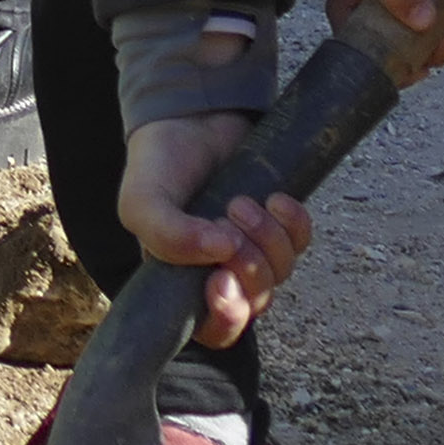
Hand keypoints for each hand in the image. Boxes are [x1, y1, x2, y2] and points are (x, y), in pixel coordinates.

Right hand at [117, 109, 312, 346]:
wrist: (191, 114)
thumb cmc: (158, 163)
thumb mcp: (141, 202)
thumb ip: (165, 236)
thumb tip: (219, 254)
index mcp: (182, 281)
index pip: (214, 331)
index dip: (226, 319)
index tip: (221, 282)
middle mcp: (220, 272)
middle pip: (254, 303)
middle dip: (249, 267)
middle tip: (230, 226)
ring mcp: (254, 249)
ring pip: (280, 273)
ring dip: (267, 238)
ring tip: (242, 202)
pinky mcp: (279, 225)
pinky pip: (302, 242)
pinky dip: (293, 223)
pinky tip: (274, 198)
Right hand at [330, 0, 443, 70]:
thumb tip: (425, 22)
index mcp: (350, 13)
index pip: (368, 55)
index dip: (395, 69)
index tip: (422, 70)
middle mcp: (374, 13)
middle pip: (403, 51)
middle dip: (432, 53)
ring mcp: (402, 4)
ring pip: (427, 37)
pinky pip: (442, 18)